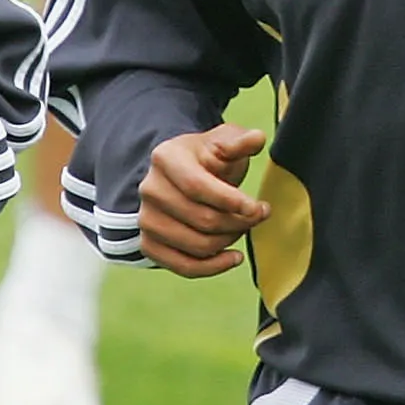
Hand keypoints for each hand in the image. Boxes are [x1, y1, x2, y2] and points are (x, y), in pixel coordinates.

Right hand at [141, 124, 269, 276]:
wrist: (183, 177)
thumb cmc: (208, 159)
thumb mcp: (223, 143)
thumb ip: (240, 142)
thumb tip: (257, 138)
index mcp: (165, 158)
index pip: (198, 187)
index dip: (232, 201)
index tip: (258, 208)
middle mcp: (149, 189)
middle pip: (202, 219)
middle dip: (238, 222)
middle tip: (258, 215)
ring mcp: (146, 219)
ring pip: (197, 245)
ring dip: (229, 241)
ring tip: (243, 228)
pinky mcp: (149, 244)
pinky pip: (184, 267)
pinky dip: (213, 267)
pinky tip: (233, 257)